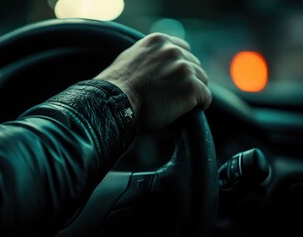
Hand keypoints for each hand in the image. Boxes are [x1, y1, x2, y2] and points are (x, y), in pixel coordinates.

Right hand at [95, 33, 211, 132]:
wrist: (115, 104)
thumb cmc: (117, 88)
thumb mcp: (130, 59)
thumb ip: (148, 56)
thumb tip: (156, 64)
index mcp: (158, 41)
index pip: (183, 49)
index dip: (180, 67)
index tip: (175, 80)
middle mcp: (173, 51)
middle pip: (194, 65)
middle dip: (187, 80)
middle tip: (175, 95)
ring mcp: (183, 68)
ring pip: (202, 80)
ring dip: (193, 92)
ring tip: (178, 104)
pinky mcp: (190, 87)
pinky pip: (205, 97)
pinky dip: (199, 105)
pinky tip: (187, 111)